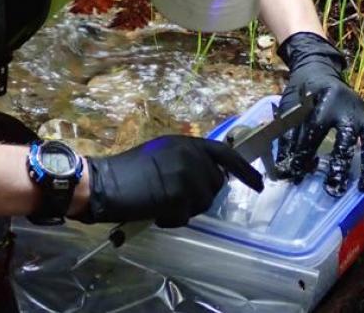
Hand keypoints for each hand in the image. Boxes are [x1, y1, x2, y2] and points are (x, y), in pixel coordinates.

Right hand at [74, 135, 262, 227]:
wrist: (103, 182)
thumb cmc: (127, 171)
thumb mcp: (162, 155)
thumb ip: (187, 161)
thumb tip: (210, 177)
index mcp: (186, 143)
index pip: (225, 154)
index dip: (244, 170)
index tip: (260, 185)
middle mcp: (190, 155)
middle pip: (215, 185)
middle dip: (200, 196)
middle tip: (175, 199)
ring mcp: (186, 174)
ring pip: (203, 203)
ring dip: (185, 209)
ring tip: (161, 204)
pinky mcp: (177, 195)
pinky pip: (186, 216)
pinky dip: (172, 220)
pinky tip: (156, 213)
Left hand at [274, 32, 363, 196]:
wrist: (318, 69)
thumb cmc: (301, 92)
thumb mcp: (288, 109)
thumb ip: (286, 137)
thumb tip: (284, 169)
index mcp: (322, 100)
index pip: (313, 132)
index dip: (304, 155)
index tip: (296, 175)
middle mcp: (346, 105)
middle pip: (346, 136)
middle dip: (340, 163)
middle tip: (333, 188)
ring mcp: (361, 110)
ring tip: (363, 187)